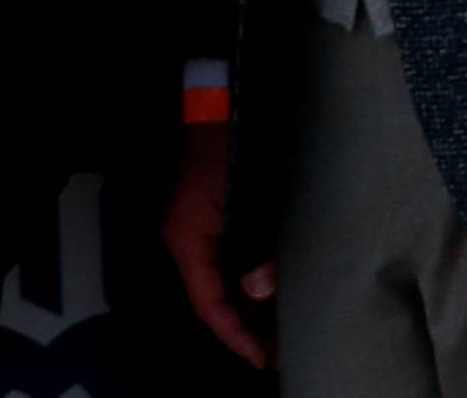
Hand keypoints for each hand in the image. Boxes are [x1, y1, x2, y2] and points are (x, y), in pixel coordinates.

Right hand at [161, 124, 274, 369]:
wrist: (221, 107)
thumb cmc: (231, 150)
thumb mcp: (245, 199)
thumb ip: (253, 246)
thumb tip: (260, 291)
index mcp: (187, 242)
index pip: (208, 303)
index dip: (235, 334)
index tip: (262, 358)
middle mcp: (188, 242)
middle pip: (214, 298)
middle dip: (243, 328)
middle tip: (277, 353)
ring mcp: (199, 231)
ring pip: (222, 283)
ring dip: (247, 307)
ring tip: (279, 333)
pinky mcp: (214, 219)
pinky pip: (228, 263)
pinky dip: (247, 283)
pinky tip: (272, 295)